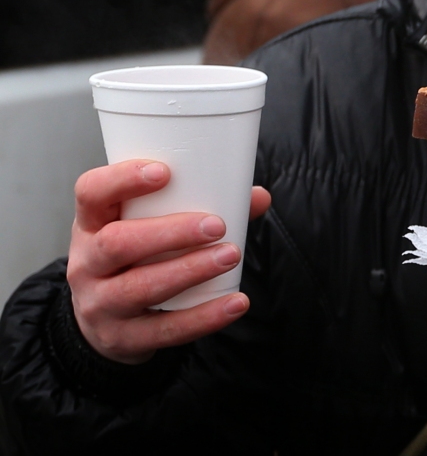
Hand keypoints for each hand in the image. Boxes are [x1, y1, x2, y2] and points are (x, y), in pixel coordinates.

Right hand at [67, 160, 271, 364]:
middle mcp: (86, 263)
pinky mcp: (122, 339)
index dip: (122, 180)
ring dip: (190, 270)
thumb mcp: (147, 228)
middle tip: (217, 225)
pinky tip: (236, 302)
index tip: (165, 172)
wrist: (104, 324)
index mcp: (91, 225)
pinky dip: (205, 317)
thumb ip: (197, 206)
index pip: (91, 193)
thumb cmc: (136, 259)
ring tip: (231, 256)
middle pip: (117, 243)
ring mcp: (99, 304)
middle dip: (171, 233)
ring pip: (139, 288)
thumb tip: (256, 196)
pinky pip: (165, 330)